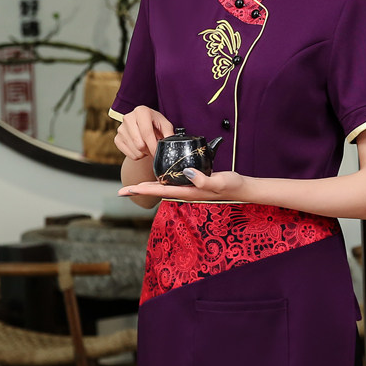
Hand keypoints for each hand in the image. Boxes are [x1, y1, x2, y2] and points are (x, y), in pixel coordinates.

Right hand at [114, 106, 173, 160]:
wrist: (141, 124)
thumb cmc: (155, 123)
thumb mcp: (165, 125)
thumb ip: (169, 134)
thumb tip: (170, 145)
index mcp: (141, 112)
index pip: (146, 133)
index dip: (153, 145)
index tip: (158, 153)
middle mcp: (128, 118)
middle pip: (140, 144)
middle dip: (150, 150)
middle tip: (155, 148)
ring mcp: (121, 128)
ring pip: (135, 151)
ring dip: (145, 153)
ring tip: (148, 145)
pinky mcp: (117, 138)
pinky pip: (130, 154)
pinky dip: (138, 155)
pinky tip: (140, 147)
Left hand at [118, 169, 248, 202]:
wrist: (244, 189)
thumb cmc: (233, 186)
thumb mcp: (220, 181)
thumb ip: (204, 179)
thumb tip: (186, 173)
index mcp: (189, 192)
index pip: (160, 190)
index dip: (142, 189)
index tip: (126, 190)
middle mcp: (186, 191)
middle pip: (157, 191)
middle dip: (140, 191)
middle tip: (121, 191)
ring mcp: (190, 188)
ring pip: (164, 188)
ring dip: (148, 187)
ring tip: (134, 185)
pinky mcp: (195, 183)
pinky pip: (173, 183)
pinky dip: (161, 181)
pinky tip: (159, 177)